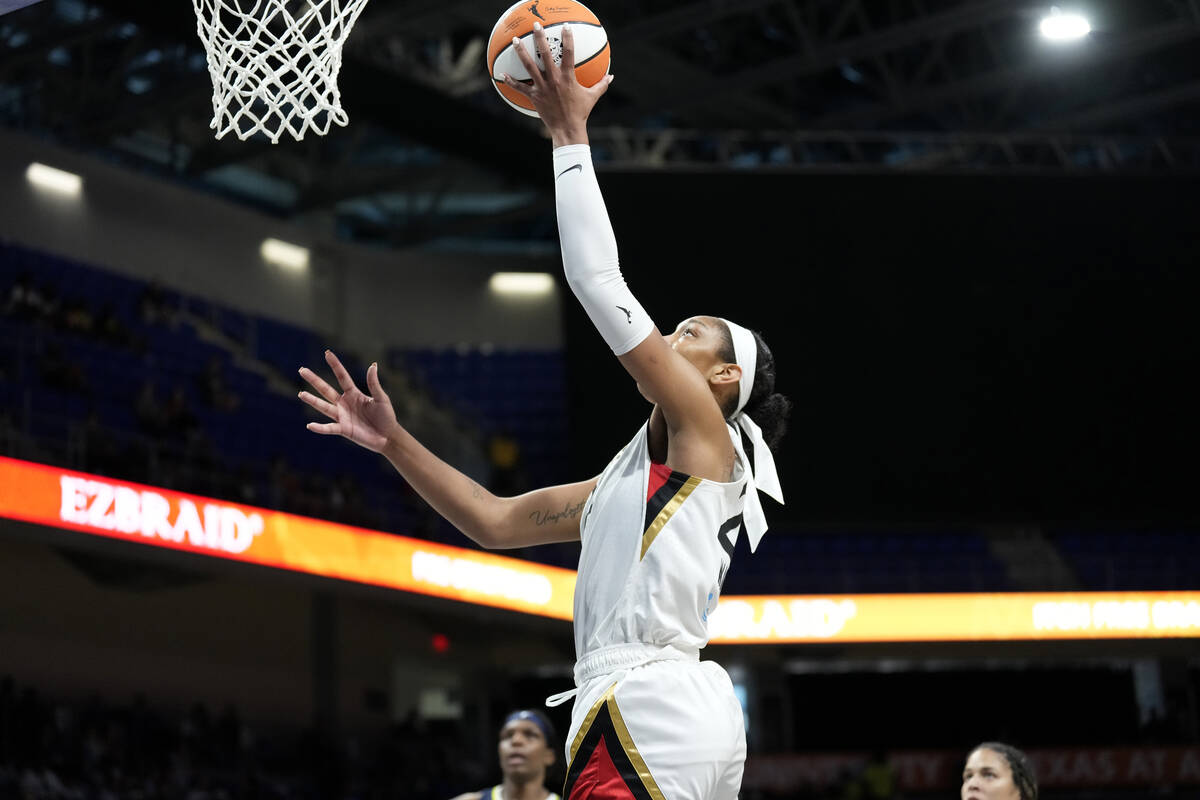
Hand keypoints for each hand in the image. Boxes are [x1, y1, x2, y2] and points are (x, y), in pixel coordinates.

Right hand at [299, 350, 396, 453]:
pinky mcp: (343, 430)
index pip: (342, 377)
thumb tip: (373, 365)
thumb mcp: (381, 398)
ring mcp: (342, 416)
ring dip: (312, 400)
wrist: (388, 436)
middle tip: (302, 370)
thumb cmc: (386, 416)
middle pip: (326, 389)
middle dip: (314, 380)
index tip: (327, 353)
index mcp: (354, 394)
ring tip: (301, 394)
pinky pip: (329, 428)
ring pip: (323, 406)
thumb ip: (374, 383)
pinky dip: (320, 428)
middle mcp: (344, 403)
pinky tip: (310, 426)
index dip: (335, 365)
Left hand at [502, 22, 612, 146]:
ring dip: (521, 52)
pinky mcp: (534, 97)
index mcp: (568, 77)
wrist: (567, 129)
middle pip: (545, 55)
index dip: (568, 38)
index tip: (566, 26)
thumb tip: (611, 76)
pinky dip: (510, 80)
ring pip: (529, 67)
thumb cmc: (580, 113)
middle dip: (540, 38)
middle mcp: (554, 80)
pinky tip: (501, 73)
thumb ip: (601, 85)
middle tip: (535, 26)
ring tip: (515, 40)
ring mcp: (542, 88)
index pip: (569, 53)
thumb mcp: (592, 97)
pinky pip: (520, 87)